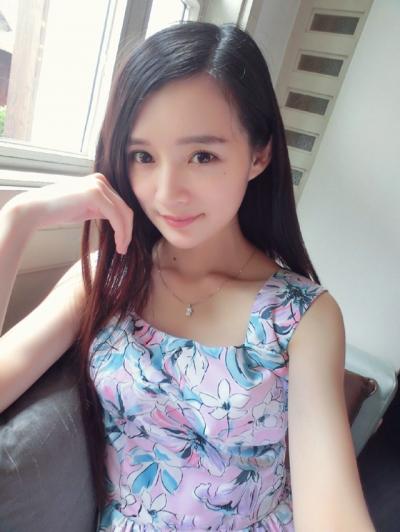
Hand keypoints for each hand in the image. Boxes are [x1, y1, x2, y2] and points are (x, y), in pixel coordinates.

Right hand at [4, 173, 132, 253]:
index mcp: (100, 182)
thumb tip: (118, 219)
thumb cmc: (58, 211)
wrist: (37, 209)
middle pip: (125, 208)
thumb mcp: (86, 209)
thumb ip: (102, 210)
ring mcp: (98, 185)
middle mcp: (101, 180)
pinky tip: (118, 244)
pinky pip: (115, 216)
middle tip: (123, 248)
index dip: (125, 225)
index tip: (122, 242)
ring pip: (123, 213)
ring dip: (125, 233)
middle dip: (127, 231)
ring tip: (121, 249)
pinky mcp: (95, 194)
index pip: (120, 205)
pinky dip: (120, 231)